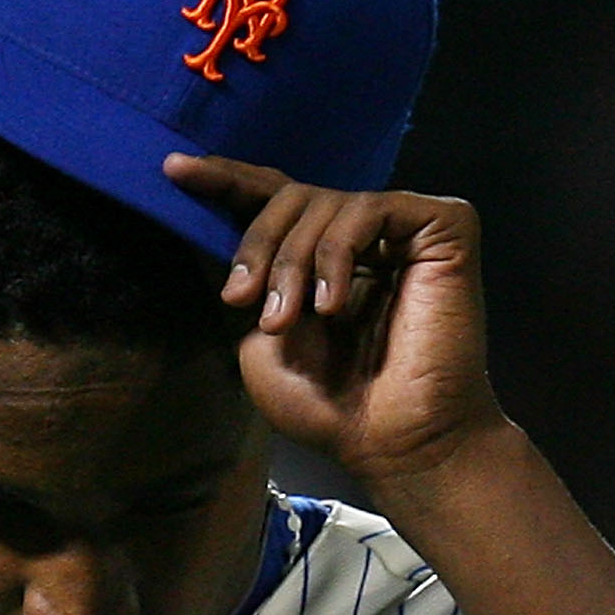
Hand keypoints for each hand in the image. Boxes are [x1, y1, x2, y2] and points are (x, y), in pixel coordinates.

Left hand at [164, 153, 506, 491]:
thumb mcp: (258, 343)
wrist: (392, 444)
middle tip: (240, 300)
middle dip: (258, 244)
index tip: (172, 170)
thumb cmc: (329, 407)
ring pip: (326, 203)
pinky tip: (333, 305)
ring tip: (289, 320)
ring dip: (293, 261)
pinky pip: (373, 208)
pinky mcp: (442, 230)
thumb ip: (242, 284)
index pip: (272, 199)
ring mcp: (403, 230)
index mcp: (319, 258)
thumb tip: (205, 228)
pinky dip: (339, 252)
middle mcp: (361, 236)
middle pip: (293, 196)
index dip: (225, 180)